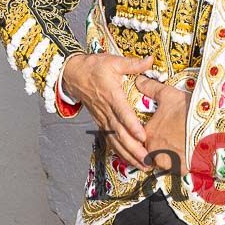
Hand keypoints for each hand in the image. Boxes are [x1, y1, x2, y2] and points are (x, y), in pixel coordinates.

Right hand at [62, 53, 152, 167]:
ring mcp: (102, 118)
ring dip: (128, 154)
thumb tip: (150, 59)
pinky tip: (130, 161)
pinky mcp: (100, 122)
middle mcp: (106, 110)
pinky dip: (120, 152)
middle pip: (120, 132)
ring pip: (115, 140)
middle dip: (133, 148)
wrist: (74, 75)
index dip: (132, 125)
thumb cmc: (94, 67)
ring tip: (142, 165)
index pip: (122, 112)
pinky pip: (110, 140)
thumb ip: (133, 64)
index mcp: (111, 94)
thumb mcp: (114, 61)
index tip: (143, 136)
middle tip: (147, 159)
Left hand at [135, 75, 190, 172]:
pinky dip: (178, 162)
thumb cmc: (188, 111)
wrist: (210, 129)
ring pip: (161, 161)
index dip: (146, 132)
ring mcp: (166, 162)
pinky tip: (185, 153)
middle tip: (167, 137)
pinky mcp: (179, 170)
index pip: (138, 136)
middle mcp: (152, 151)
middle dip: (155, 145)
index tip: (156, 128)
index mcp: (147, 134)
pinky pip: (175, 168)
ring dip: (165, 155)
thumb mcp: (168, 95)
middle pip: (148, 150)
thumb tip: (138, 81)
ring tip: (176, 145)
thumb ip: (150, 88)